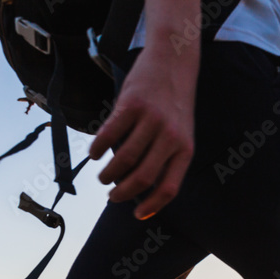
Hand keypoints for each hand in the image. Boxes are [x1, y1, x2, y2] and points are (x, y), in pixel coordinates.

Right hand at [89, 45, 196, 219]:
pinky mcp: (131, 104)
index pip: (169, 187)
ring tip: (103, 177)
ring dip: (108, 174)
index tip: (138, 215)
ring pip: (124, 159)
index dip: (152, 206)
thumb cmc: (174, 105)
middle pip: (143, 177)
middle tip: (112, 197)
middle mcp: (170, 136)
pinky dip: (98, 149)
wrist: (173, 63)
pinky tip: (94, 154)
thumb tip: (142, 190)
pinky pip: (110, 134)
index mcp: (185, 149)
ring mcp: (151, 120)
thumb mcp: (181, 133)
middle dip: (123, 193)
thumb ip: (166, 158)